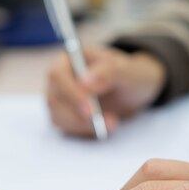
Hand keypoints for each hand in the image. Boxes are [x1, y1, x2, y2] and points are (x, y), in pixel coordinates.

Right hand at [46, 46, 164, 136]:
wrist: (134, 90)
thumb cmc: (129, 74)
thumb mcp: (126, 71)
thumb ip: (108, 73)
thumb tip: (84, 83)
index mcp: (69, 59)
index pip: (58, 75)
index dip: (71, 94)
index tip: (89, 110)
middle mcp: (60, 78)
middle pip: (55, 99)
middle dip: (78, 115)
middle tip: (107, 123)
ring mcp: (61, 99)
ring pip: (59, 117)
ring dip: (84, 125)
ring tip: (113, 124)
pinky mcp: (66, 116)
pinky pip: (68, 128)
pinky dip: (86, 131)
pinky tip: (106, 127)